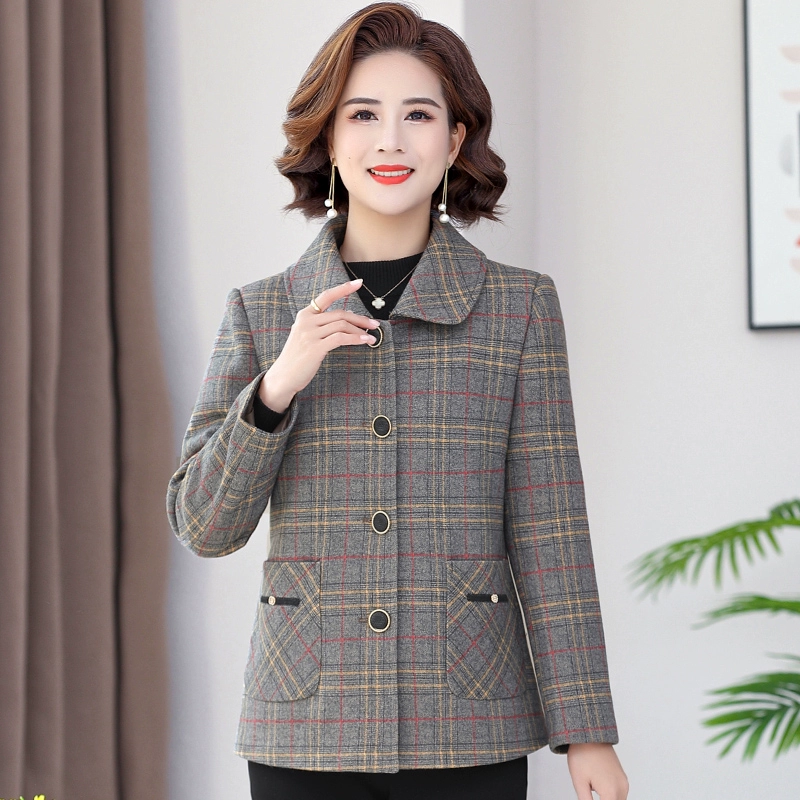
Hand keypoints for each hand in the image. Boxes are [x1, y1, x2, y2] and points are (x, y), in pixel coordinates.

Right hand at [258, 278, 379, 411]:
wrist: (283, 376)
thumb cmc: (298, 357)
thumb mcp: (307, 335)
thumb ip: (323, 324)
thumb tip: (348, 316)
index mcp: (305, 315)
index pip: (326, 296)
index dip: (344, 288)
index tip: (359, 282)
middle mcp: (306, 321)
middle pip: (340, 313)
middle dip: (360, 318)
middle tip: (375, 324)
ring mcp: (310, 334)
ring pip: (342, 325)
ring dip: (360, 330)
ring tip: (371, 336)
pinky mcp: (315, 347)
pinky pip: (340, 338)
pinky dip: (355, 339)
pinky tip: (365, 341)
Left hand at [566, 742, 628, 799]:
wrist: (588, 734)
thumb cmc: (582, 755)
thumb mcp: (579, 783)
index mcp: (611, 792)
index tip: (589, 798)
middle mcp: (622, 788)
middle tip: (589, 794)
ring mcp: (624, 782)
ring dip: (607, 799)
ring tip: (592, 790)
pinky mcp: (622, 777)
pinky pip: (619, 794)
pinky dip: (611, 796)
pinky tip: (599, 792)